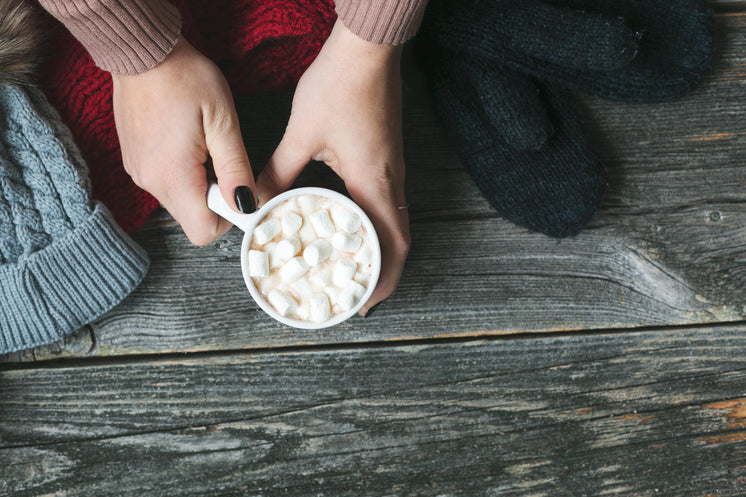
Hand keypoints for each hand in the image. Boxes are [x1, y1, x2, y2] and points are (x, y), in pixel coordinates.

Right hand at [112, 36, 255, 245]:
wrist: (142, 51)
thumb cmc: (185, 78)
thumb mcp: (223, 122)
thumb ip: (236, 169)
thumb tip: (247, 205)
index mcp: (173, 177)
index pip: (203, 232)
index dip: (228, 219)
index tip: (239, 190)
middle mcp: (150, 182)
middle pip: (192, 219)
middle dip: (215, 200)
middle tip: (223, 160)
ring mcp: (138, 173)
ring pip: (179, 202)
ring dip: (199, 186)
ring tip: (205, 146)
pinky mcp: (135, 162)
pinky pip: (165, 184)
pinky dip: (183, 174)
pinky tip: (188, 142)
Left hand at [255, 20, 410, 314]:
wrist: (368, 49)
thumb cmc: (341, 86)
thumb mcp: (302, 133)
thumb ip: (279, 171)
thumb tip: (257, 200)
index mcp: (374, 183)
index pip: (391, 245)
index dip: (381, 280)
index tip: (362, 304)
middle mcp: (391, 181)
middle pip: (398, 241)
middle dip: (381, 273)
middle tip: (357, 293)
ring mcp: (394, 169)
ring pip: (396, 223)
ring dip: (379, 250)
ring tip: (353, 267)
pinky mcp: (389, 157)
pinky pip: (388, 203)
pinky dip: (375, 225)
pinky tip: (351, 225)